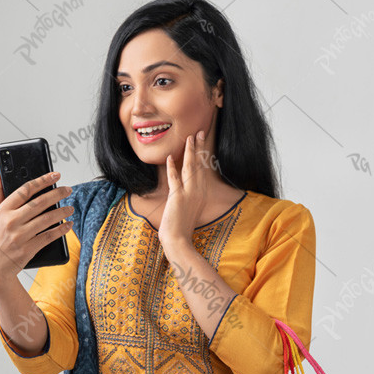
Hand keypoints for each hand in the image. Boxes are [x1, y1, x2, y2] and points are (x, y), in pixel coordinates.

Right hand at [0, 168, 73, 280]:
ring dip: (62, 212)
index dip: (42, 180)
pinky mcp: (29, 248)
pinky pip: (49, 236)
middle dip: (57, 194)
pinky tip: (68, 225)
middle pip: (39, 203)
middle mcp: (11, 221)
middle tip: (68, 189)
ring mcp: (20, 236)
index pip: (25, 190)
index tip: (55, 175)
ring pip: (46, 219)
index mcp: (3, 210)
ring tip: (70, 207)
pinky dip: (61, 230)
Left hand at [158, 130, 209, 250]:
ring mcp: (189, 194)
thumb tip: (184, 191)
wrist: (179, 241)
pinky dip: (172, 167)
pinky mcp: (178, 197)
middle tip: (198, 132)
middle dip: (198, 147)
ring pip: (190, 168)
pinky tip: (170, 157)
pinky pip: (175, 178)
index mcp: (201, 194)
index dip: (202, 155)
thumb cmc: (182, 229)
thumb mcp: (189, 211)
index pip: (202, 170)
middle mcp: (198, 192)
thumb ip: (189, 199)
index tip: (200, 142)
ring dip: (189, 152)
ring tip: (189, 138)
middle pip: (199, 165)